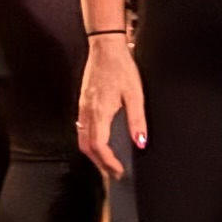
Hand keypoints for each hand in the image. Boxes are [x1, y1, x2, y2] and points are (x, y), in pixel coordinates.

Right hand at [73, 34, 145, 181]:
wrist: (105, 48)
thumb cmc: (121, 68)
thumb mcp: (135, 94)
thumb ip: (137, 120)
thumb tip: (140, 142)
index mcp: (99, 112)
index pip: (99, 146)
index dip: (108, 162)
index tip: (119, 171)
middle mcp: (87, 112)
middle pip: (87, 147)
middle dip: (99, 163)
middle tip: (114, 173)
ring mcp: (82, 108)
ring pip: (82, 139)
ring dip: (94, 154)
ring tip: (109, 162)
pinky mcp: (83, 103)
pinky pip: (81, 129)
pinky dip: (90, 142)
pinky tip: (101, 143)